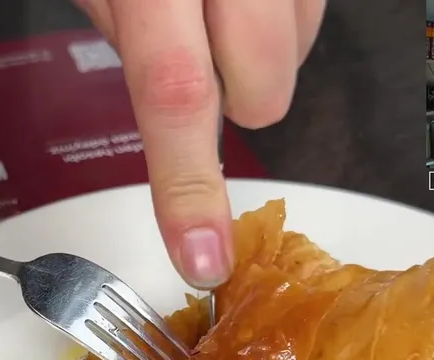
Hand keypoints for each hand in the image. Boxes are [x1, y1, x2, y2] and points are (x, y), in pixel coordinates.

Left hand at [73, 0, 325, 288]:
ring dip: (258, 61)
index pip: (175, 92)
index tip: (203, 260)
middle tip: (190, 60)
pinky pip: (314, 20)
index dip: (188, 186)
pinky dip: (281, 27)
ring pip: (298, 56)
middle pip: (261, 90)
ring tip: (213, 15)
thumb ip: (119, 40)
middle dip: (236, 103)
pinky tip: (242, 2)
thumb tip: (161, 128)